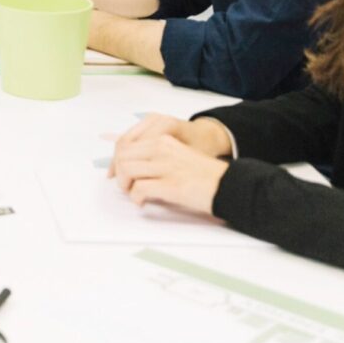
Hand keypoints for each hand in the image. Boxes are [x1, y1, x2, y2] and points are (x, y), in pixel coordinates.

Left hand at [110, 116, 230, 215]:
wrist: (228, 185)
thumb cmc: (203, 174)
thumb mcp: (177, 155)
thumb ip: (156, 156)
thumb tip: (131, 167)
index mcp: (163, 139)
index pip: (126, 143)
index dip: (116, 160)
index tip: (115, 173)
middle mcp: (162, 148)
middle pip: (122, 155)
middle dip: (119, 172)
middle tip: (126, 186)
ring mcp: (166, 166)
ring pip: (127, 170)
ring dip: (126, 185)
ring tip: (134, 194)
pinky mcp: (171, 185)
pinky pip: (140, 189)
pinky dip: (136, 198)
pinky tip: (143, 202)